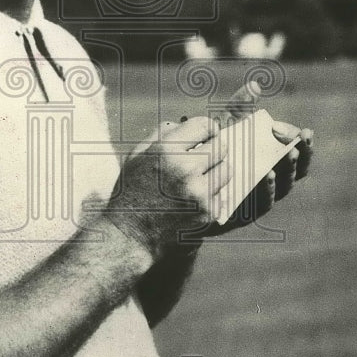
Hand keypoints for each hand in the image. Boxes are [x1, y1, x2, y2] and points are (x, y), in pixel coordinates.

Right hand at [107, 117, 230, 260]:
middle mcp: (185, 169)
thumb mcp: (136, 155)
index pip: (205, 125)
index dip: (207, 128)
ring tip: (201, 176)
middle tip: (206, 155)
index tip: (207, 134)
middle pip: (221, 146)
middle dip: (214, 148)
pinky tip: (195, 198)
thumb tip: (182, 123)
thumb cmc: (131, 191)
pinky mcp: (207, 212)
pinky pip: (222, 194)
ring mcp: (199, 192)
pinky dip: (213, 194)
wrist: (129, 234)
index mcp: (166, 150)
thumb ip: (160, 134)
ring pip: (227, 169)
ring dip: (217, 170)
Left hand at [212, 81, 313, 230]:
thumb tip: (253, 85)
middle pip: (294, 171)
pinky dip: (268, 188)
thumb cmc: (214, 153)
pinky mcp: (247, 210)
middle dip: (300, 156)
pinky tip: (268, 174)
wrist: (186, 182)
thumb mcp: (225, 129)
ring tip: (290, 155)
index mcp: (273, 161)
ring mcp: (259, 196)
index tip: (305, 132)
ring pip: (282, 186)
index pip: (297, 154)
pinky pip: (261, 202)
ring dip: (287, 170)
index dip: (304, 145)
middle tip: (300, 143)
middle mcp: (270, 180)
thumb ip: (238, 109)